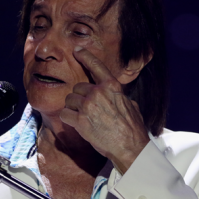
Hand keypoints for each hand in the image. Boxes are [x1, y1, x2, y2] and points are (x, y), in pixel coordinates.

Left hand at [60, 47, 149, 173]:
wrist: (130, 147)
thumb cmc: (133, 129)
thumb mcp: (131, 106)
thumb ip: (120, 97)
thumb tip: (119, 98)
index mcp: (112, 87)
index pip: (96, 66)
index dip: (85, 56)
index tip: (77, 50)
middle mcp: (98, 93)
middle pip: (77, 88)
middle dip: (79, 98)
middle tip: (87, 110)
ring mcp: (88, 106)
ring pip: (70, 100)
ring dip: (73, 108)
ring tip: (84, 118)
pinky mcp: (80, 121)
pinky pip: (64, 114)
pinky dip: (68, 119)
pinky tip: (77, 124)